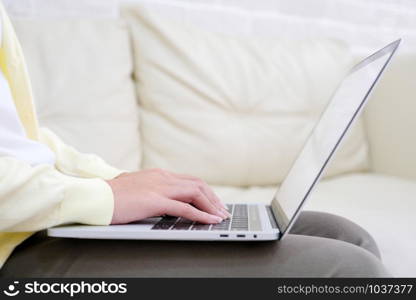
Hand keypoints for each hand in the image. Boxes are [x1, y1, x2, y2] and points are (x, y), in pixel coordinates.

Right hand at [106, 168, 230, 224]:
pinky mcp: (155, 200)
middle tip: (222, 211)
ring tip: (220, 217)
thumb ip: (150, 191)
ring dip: (211, 206)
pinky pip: (184, 207)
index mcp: (158, 174)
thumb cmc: (111, 196)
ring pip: (195, 193)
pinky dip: (200, 214)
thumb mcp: (135, 189)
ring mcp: (159, 187)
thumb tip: (158, 200)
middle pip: (198, 184)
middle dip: (213, 198)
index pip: (190, 180)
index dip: (205, 192)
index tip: (213, 202)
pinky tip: (208, 220)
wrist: (95, 196)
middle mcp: (163, 177)